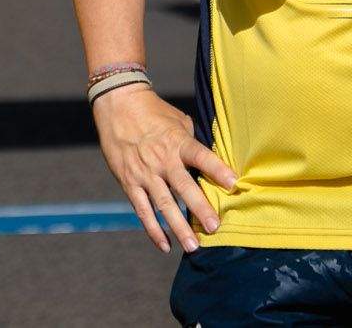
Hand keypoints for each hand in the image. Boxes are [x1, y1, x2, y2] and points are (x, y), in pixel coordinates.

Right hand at [90, 84, 236, 252]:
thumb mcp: (179, 121)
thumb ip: (192, 142)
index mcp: (177, 141)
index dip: (217, 169)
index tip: (234, 183)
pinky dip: (153, 230)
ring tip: (193, 246)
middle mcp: (162, 159)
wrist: (118, 105)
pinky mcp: (129, 183)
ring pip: (163, 205)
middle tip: (214, 227)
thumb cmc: (154, 112)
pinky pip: (142, 210)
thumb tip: (212, 161)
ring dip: (178, 227)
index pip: (200, 156)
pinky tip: (166, 245)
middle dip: (200, 208)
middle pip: (183, 187)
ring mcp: (144, 173)